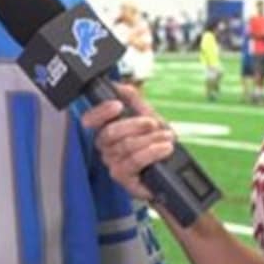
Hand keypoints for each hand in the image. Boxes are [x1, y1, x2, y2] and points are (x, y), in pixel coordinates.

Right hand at [80, 84, 175, 200]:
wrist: (172, 171)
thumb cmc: (156, 144)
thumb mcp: (147, 116)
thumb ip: (133, 100)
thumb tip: (119, 85)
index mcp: (107, 129)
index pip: (90, 119)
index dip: (100, 112)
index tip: (117, 105)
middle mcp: (106, 147)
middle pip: (110, 132)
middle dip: (135, 124)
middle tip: (153, 123)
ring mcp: (112, 163)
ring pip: (126, 146)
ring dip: (151, 139)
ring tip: (167, 137)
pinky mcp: (123, 178)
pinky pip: (134, 161)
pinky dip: (152, 152)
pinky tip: (165, 148)